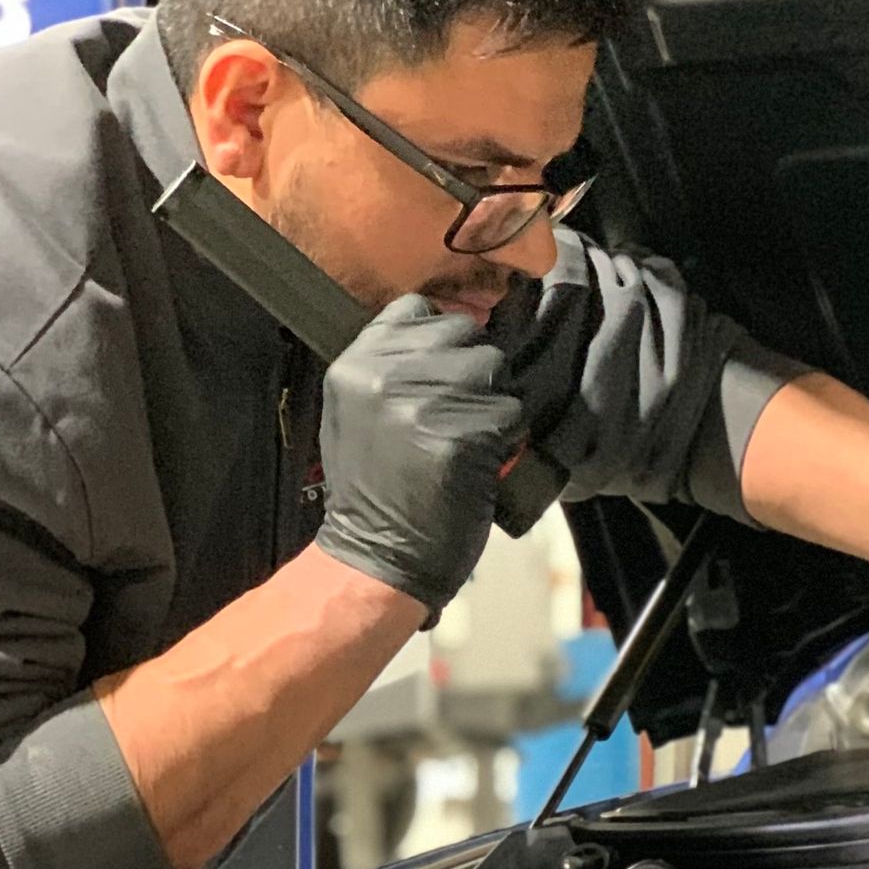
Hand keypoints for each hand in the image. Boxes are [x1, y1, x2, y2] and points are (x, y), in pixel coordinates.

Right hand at [315, 296, 524, 613]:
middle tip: (464, 417)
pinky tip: (484, 464)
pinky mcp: (463, 437)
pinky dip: (509, 440)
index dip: (444, 339)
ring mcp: (424, 403)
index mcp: (356, 363)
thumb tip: (451, 329)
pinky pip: (512, 413)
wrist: (376, 559)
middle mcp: (386, 374)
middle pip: (464, 334)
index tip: (446, 375)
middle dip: (475, 372)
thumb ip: (393, 366)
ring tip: (473, 442)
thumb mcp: (358, 412)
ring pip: (495, 370)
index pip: (417, 309)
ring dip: (496, 406)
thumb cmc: (375, 491)